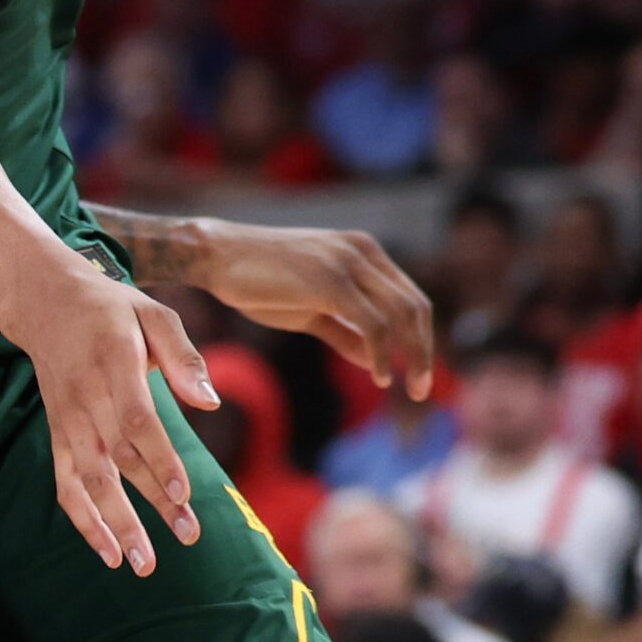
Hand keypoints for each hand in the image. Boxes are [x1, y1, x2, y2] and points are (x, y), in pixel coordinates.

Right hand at [0, 265, 219, 577]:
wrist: (46, 303)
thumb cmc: (112, 309)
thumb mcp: (153, 313)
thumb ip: (183, 356)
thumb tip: (212, 402)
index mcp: (113, 362)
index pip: (136, 418)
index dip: (159, 458)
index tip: (182, 494)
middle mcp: (86, 396)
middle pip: (120, 457)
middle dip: (152, 503)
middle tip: (188, 536)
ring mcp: (68, 419)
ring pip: (91, 480)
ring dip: (117, 523)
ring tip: (143, 563)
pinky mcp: (57, 433)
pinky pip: (65, 483)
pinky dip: (82, 520)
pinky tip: (108, 552)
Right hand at [190, 220, 435, 401]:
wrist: (218, 256)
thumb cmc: (259, 281)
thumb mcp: (311, 309)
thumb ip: (345, 331)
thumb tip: (377, 362)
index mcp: (362, 251)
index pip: (410, 297)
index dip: (421, 338)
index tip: (420, 374)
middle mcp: (362, 251)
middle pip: (414, 306)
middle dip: (424, 351)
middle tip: (422, 390)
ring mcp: (347, 262)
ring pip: (400, 314)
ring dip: (413, 356)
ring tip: (409, 389)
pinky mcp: (331, 279)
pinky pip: (373, 324)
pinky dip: (383, 354)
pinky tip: (381, 376)